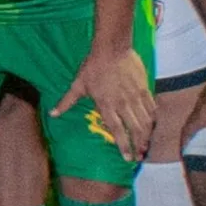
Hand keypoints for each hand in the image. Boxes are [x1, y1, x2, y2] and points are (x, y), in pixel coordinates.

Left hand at [71, 39, 154, 161]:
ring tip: (146, 146)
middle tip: (140, 156)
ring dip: (147, 135)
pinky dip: (153, 118)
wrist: (112, 48)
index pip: (118, 131)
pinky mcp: (144, 88)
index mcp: (107, 106)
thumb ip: (67, 102)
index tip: (128, 158)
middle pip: (135, 129)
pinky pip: (151, 107)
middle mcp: (123, 104)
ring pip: (145, 121)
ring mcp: (135, 96)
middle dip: (138, 145)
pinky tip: (152, 126)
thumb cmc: (93, 67)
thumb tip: (52, 114)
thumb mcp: (77, 85)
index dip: (124, 146)